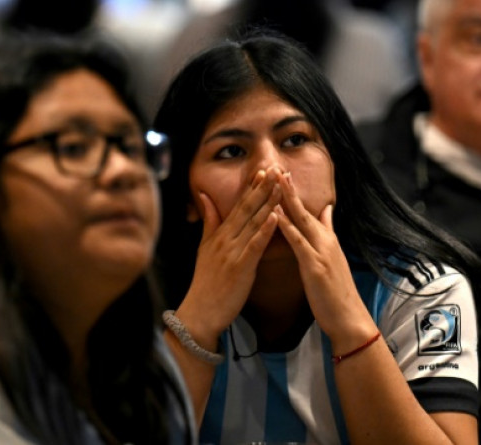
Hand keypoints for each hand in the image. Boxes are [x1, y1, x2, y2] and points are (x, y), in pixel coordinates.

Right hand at [178, 168, 282, 344]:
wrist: (200, 311)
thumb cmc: (206, 282)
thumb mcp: (204, 248)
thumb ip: (209, 221)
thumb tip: (205, 196)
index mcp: (220, 234)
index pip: (238, 205)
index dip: (252, 187)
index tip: (264, 170)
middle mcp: (226, 238)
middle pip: (247, 208)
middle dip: (263, 187)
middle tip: (276, 168)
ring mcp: (233, 251)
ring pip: (253, 222)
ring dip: (268, 202)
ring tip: (280, 185)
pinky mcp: (240, 267)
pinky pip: (255, 245)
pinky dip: (265, 230)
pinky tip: (276, 216)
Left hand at [274, 172, 377, 351]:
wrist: (349, 318)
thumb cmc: (336, 293)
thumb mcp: (333, 259)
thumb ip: (328, 234)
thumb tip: (327, 211)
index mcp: (327, 240)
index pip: (311, 211)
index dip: (296, 193)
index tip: (285, 174)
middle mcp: (326, 241)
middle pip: (305, 209)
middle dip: (290, 188)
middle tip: (277, 167)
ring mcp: (321, 252)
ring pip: (301, 220)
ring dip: (287, 200)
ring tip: (275, 181)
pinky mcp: (315, 265)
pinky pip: (298, 242)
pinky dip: (287, 226)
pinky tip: (275, 215)